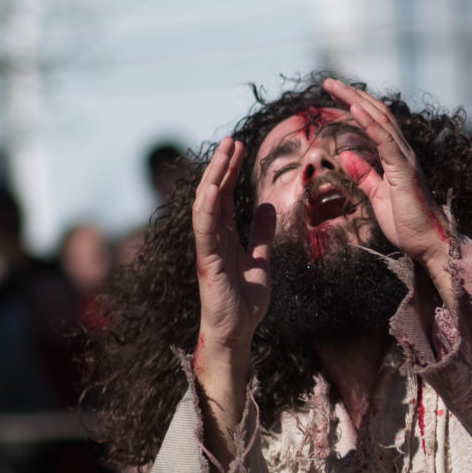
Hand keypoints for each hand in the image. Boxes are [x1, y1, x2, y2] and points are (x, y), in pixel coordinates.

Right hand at [192, 134, 274, 366]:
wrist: (237, 333)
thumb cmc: (244, 302)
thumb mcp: (261, 261)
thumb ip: (261, 235)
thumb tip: (266, 205)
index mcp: (224, 236)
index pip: (224, 196)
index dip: (230, 171)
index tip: (239, 147)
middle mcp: (212, 238)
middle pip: (214, 194)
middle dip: (222, 166)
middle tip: (232, 140)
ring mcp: (208, 248)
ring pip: (207, 205)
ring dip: (214, 177)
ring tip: (224, 152)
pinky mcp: (208, 261)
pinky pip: (205, 230)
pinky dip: (207, 208)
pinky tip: (212, 187)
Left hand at [319, 78, 451, 273]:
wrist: (429, 244)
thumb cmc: (407, 224)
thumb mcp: (377, 197)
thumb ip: (364, 175)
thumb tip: (345, 155)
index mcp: (396, 158)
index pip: (377, 122)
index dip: (357, 105)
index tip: (336, 94)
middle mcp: (403, 153)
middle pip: (378, 113)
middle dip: (353, 95)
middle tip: (329, 81)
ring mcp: (405, 159)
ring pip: (380, 120)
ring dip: (356, 101)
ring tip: (335, 86)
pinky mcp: (404, 170)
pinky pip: (385, 141)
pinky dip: (369, 123)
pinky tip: (354, 109)